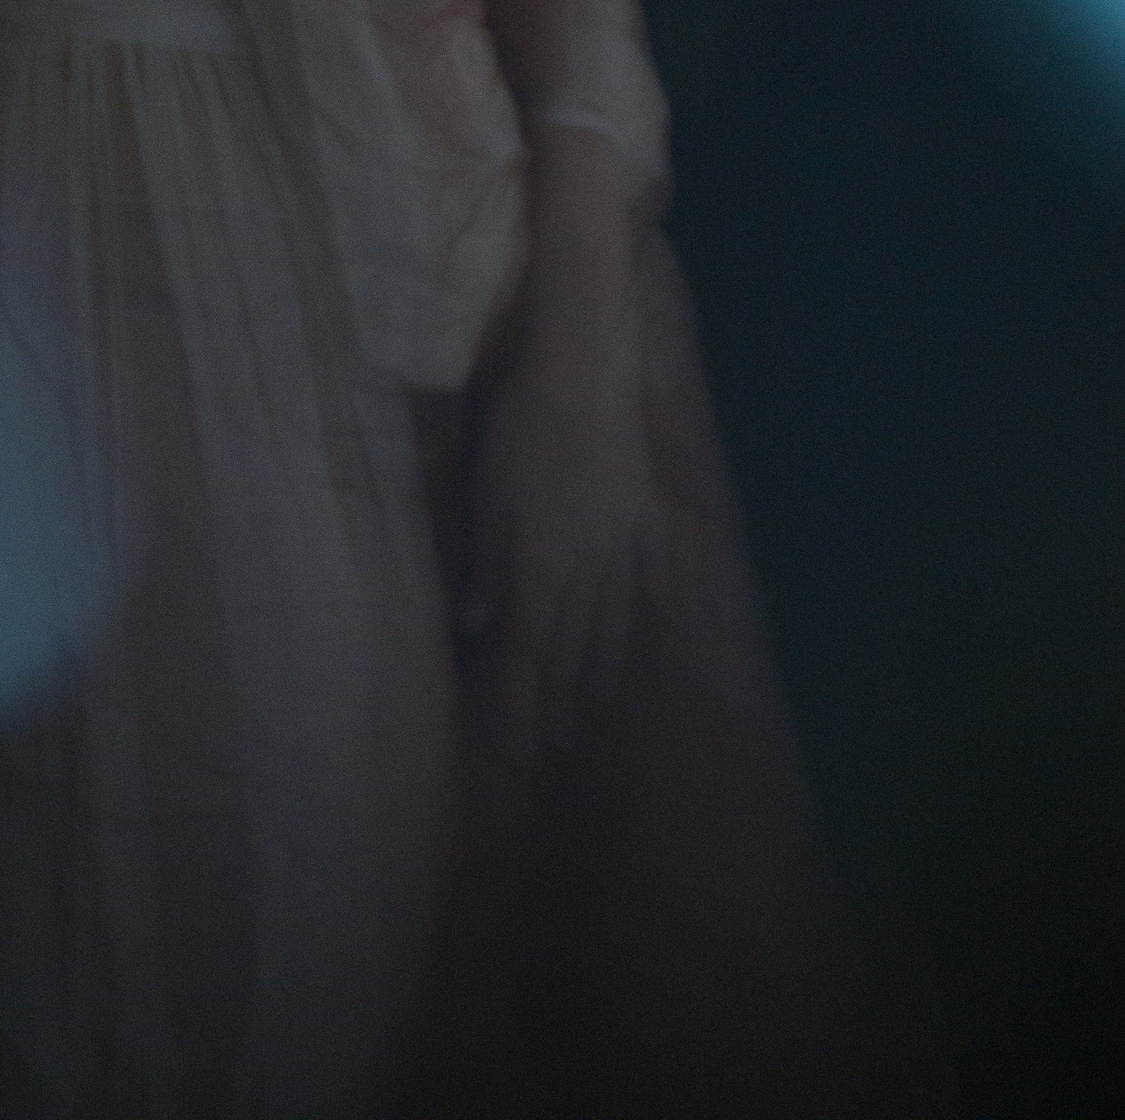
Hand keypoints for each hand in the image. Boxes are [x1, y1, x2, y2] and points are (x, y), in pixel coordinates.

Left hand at [459, 300, 670, 769]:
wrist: (589, 372)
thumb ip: (486, 565)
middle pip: (575, 650)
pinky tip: (638, 630)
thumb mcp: (486, 496)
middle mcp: (592, 569)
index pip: (532, 656)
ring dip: (599, 669)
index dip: (524, 706)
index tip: (519, 751)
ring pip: (613, 623)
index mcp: (546, 568)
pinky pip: (646, 579)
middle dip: (560, 701)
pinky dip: (637, 613)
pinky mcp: (646, 516)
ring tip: (594, 703)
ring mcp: (627, 544)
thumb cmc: (523, 428)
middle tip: (554, 743)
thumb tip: (478, 626)